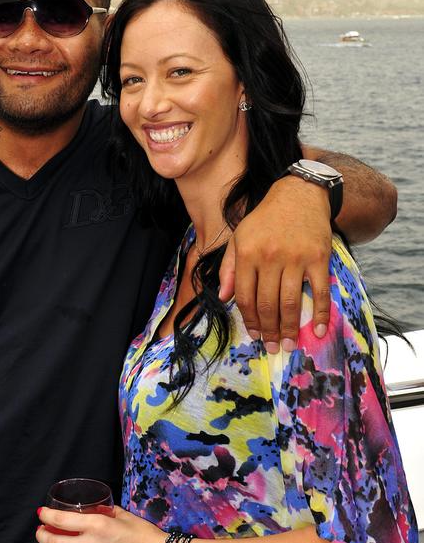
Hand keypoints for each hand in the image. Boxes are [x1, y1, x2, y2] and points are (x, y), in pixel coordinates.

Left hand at [218, 177, 331, 351]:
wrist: (299, 194)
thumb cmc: (265, 219)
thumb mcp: (239, 237)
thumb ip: (229, 268)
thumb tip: (223, 298)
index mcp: (247, 253)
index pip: (245, 297)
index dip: (249, 320)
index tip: (255, 335)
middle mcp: (270, 257)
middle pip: (267, 304)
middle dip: (270, 330)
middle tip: (274, 347)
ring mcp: (296, 258)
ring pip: (291, 302)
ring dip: (290, 328)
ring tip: (290, 344)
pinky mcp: (318, 258)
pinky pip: (319, 292)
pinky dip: (320, 314)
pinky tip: (318, 330)